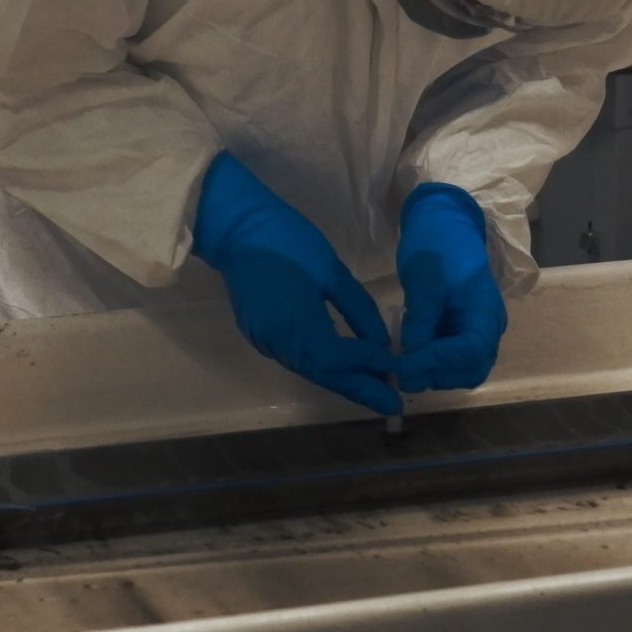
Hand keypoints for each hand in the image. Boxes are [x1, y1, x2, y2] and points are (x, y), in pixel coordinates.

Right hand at [192, 150, 397, 415]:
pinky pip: (298, 359)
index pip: (335, 359)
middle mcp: (278, 342)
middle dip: (359, 388)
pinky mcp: (260, 335)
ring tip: (375, 389)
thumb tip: (380, 342)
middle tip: (394, 404)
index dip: (365, 363)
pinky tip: (343, 368)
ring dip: (342, 381)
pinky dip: (324, 367)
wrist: (237, 228)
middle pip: (323, 374)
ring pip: (310, 370)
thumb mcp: (330, 270)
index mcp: (295, 323)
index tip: (393, 362)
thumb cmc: (287, 240)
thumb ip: (358, 308)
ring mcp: (265, 341)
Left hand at [395, 183, 506, 391]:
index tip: (403, 365)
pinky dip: (432, 362)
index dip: (437, 363)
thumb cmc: (437, 245)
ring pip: (462, 369)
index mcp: (485, 312)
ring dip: (433, 373)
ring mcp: (475, 330)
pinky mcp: (460, 330)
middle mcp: (487, 327)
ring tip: (403, 362)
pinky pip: (451, 357)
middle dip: (436, 374)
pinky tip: (409, 353)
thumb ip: (421, 319)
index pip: (470, 352)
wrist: (444, 224)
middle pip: (471, 369)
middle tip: (400, 370)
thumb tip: (411, 356)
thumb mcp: (425, 280)